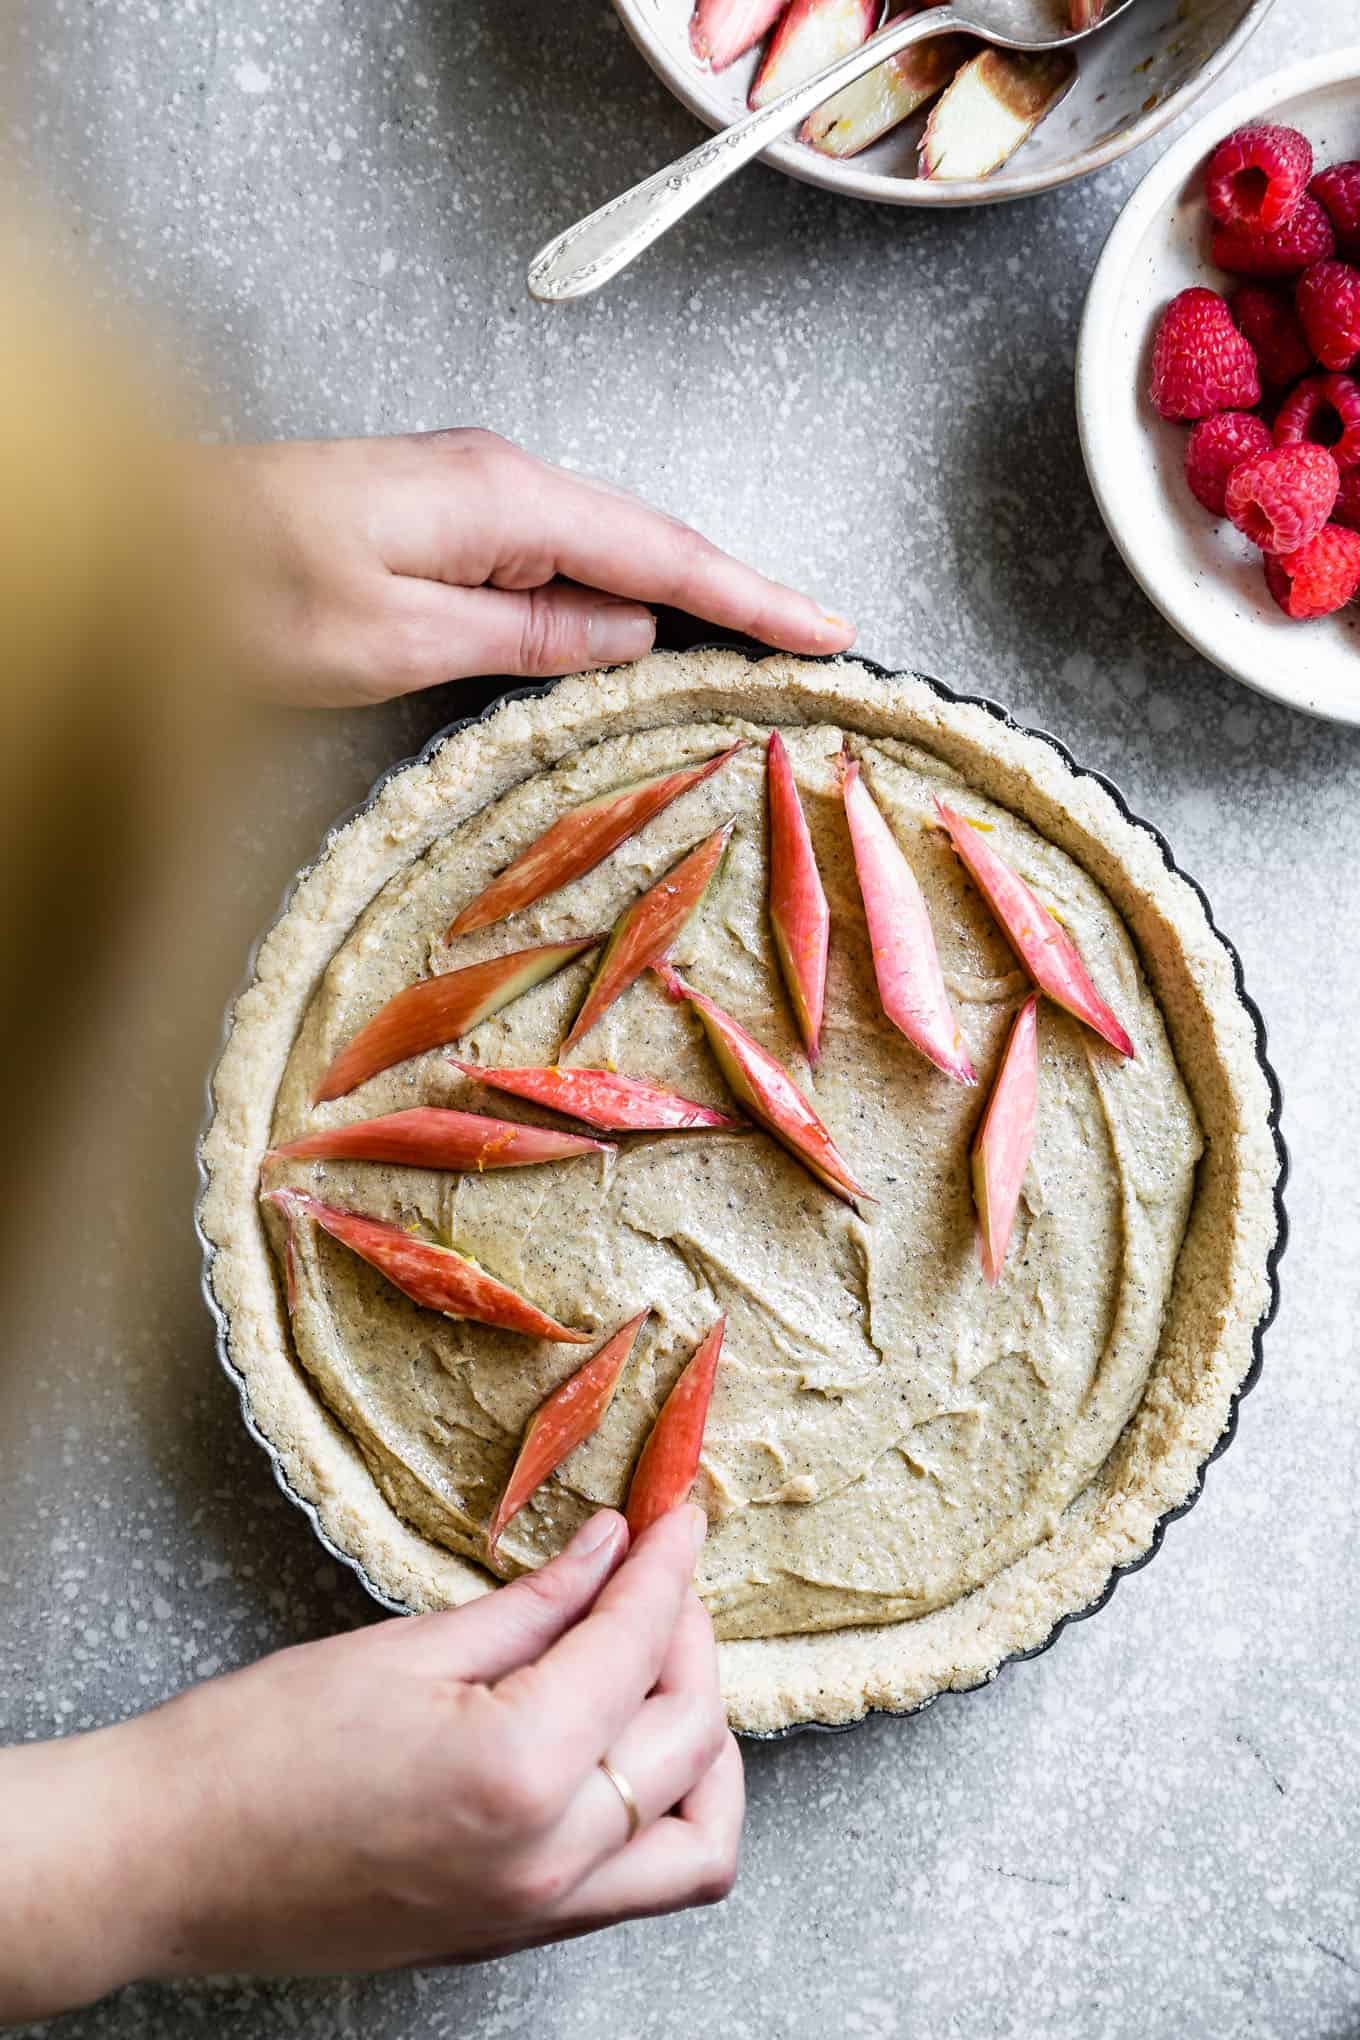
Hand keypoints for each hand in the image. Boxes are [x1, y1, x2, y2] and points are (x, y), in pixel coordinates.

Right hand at [0, 1507, 738, 2017]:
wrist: (163, 1864)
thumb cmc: (255, 1751)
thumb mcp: (403, 1650)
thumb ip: (532, 1605)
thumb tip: (611, 1549)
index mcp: (521, 1769)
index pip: (637, 1646)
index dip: (667, 1566)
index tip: (679, 1514)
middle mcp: (551, 1858)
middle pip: (686, 1734)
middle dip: (689, 1635)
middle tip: (658, 1571)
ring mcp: (539, 1914)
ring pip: (696, 1839)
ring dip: (702, 1743)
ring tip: (661, 1666)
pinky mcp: (518, 1937)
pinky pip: (643, 1882)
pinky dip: (665, 1809)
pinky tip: (628, 1744)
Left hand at [193, 429, 854, 706]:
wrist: (152, 547)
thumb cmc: (253, 594)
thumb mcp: (405, 638)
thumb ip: (530, 635)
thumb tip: (632, 632)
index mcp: (506, 502)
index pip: (664, 555)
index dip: (753, 598)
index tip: (828, 630)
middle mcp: (501, 483)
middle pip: (650, 544)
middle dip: (737, 595)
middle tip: (815, 646)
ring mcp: (474, 496)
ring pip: (607, 554)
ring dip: (681, 599)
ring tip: (755, 648)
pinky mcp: (446, 521)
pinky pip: (558, 561)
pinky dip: (614, 597)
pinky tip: (640, 632)